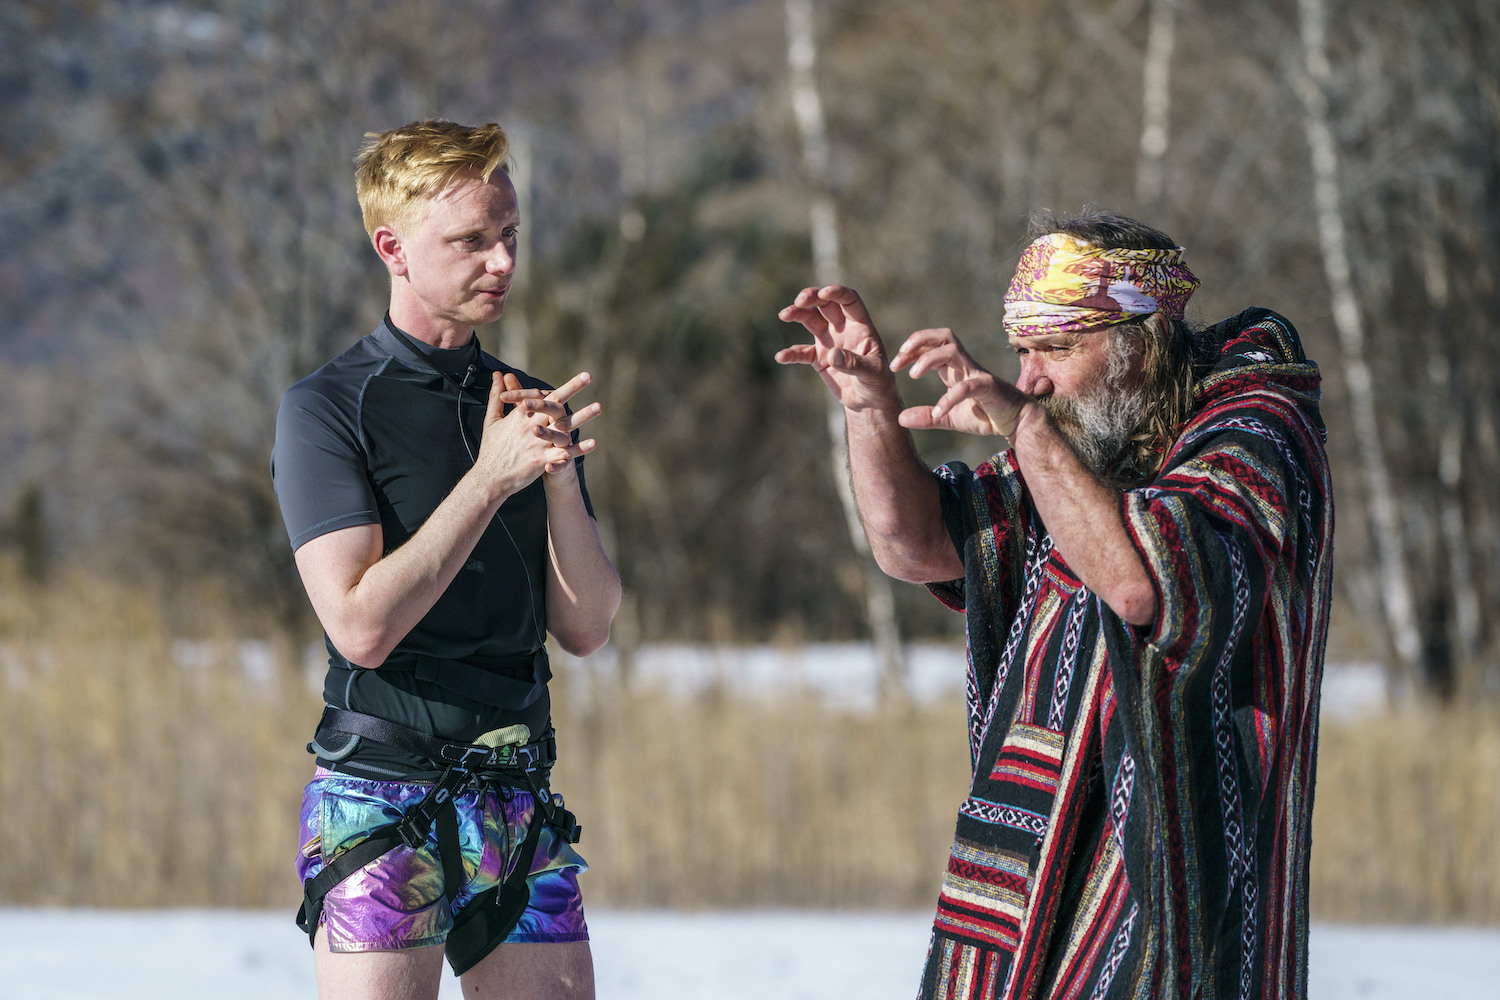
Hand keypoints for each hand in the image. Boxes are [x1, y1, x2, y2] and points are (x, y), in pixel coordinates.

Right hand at [477, 371, 600, 496]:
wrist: (490, 477)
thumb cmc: (492, 448)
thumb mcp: (492, 420)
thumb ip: (497, 396)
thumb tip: (498, 374)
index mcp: (520, 415)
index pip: (543, 394)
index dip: (559, 385)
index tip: (575, 375)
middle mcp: (531, 425)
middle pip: (555, 404)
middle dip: (572, 388)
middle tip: (588, 376)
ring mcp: (538, 443)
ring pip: (564, 426)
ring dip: (582, 416)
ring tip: (598, 406)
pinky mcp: (542, 459)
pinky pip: (564, 453)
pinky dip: (579, 449)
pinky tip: (593, 443)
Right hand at [775, 285, 900, 412]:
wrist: (869, 402)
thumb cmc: (878, 383)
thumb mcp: (872, 373)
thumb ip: (854, 363)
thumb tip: (833, 354)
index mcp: (861, 326)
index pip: (849, 300)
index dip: (837, 293)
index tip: (824, 293)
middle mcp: (843, 329)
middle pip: (825, 305)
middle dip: (812, 298)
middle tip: (799, 301)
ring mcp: (829, 341)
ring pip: (811, 320)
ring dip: (797, 314)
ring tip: (784, 315)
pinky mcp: (819, 358)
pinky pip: (802, 352)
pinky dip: (791, 353)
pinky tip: (781, 357)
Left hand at [891, 328, 1027, 437]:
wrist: (1017, 422)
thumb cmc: (985, 415)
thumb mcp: (949, 419)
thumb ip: (926, 418)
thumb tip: (900, 418)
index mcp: (954, 368)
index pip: (930, 345)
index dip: (910, 350)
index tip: (894, 366)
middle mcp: (964, 365)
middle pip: (942, 336)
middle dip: (918, 341)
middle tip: (898, 361)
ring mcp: (977, 373)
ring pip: (952, 350)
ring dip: (929, 359)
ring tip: (913, 376)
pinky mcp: (988, 387)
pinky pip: (966, 387)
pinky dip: (949, 398)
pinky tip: (938, 413)